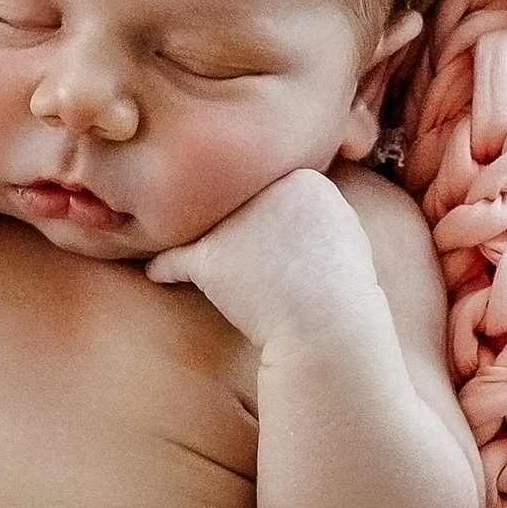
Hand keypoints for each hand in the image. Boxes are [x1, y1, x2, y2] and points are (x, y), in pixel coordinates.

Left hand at [146, 166, 382, 351]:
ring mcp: (234, 222)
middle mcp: (266, 190)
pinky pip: (176, 258)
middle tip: (237, 250)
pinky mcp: (210, 257)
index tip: (277, 239)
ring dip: (202, 240)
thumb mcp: (348, 234)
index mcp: (305, 179)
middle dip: (235, 221)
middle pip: (238, 200)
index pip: (274, 186)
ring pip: (208, 226)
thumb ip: (320, 212)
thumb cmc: (344, 294)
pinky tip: (158, 273)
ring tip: (194, 253)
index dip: (272, 212)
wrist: (327, 328)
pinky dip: (164, 268)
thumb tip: (301, 211)